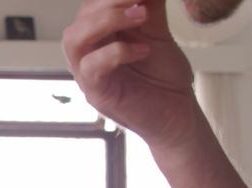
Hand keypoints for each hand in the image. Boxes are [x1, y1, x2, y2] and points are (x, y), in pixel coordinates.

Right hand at [62, 0, 196, 148]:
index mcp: (99, 34)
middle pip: (80, 18)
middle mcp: (88, 52)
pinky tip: (143, 50)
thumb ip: (148, 5)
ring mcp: (88, 73)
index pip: (91, 4)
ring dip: (106, 21)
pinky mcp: (96, 93)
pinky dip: (116, 52)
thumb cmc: (163, 76)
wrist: (176, 113)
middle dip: (110, 2)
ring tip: (140, 15)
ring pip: (74, 39)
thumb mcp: (157, 30)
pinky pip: (91, 67)